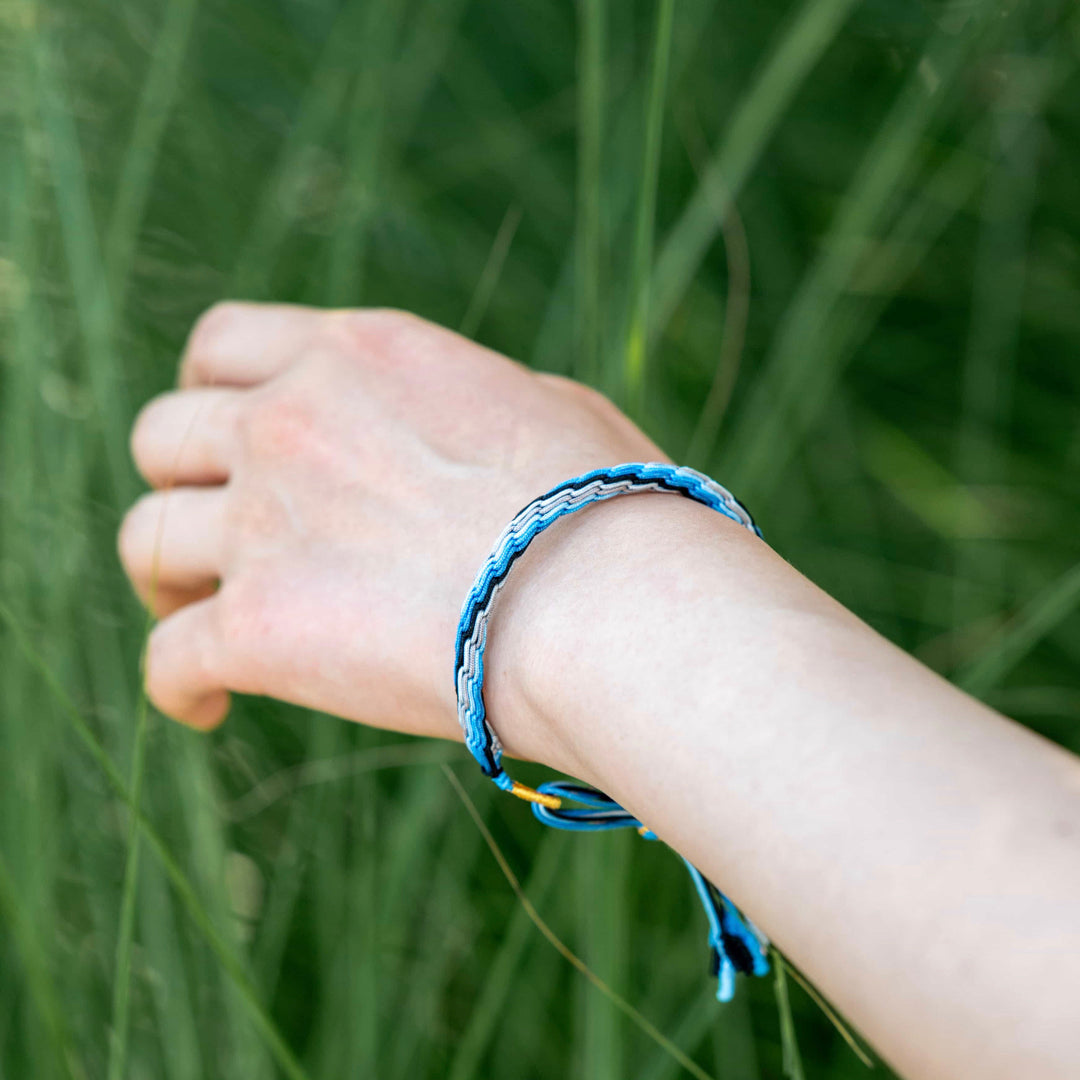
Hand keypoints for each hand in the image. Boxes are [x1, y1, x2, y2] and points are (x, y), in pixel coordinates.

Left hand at [119, 303, 662, 747]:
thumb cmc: (609, 507)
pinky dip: (178, 685)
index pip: (223, 344)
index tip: (230, 441)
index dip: (210, 390)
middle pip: (162, 438)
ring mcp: (264, 523)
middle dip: (179, 485)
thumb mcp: (548, 405)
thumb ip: (470, 399)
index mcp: (357, 357)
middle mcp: (290, 423)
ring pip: (146, 543)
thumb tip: (464, 427)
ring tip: (202, 619)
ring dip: (168, 582)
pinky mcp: (259, 628)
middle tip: (211, 537)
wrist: (605, 604)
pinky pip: (168, 658)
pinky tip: (205, 707)